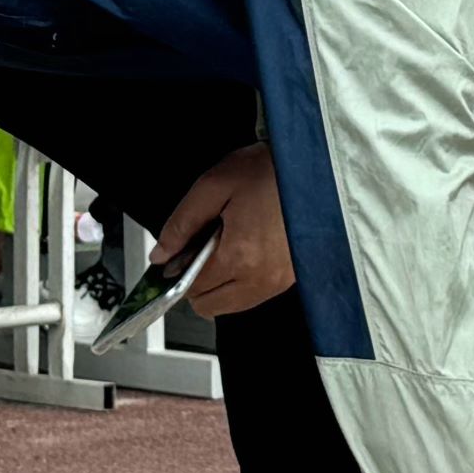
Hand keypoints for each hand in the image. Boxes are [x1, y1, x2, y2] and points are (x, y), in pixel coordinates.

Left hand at [161, 143, 295, 316]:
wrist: (313, 166)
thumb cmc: (267, 171)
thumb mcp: (212, 186)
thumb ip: (181, 223)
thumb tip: (160, 255)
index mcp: (238, 256)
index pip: (190, 287)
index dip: (176, 269)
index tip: (180, 250)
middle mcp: (260, 278)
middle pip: (208, 306)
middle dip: (196, 283)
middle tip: (201, 250)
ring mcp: (278, 282)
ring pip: (230, 306)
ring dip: (218, 285)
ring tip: (226, 248)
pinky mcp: (291, 278)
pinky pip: (253, 296)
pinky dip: (240, 283)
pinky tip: (244, 252)